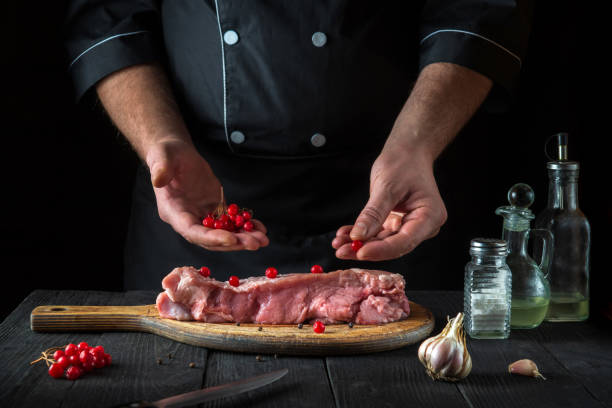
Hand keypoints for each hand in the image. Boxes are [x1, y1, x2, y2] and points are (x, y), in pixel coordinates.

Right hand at [145, 138, 268, 250]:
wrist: (177, 153)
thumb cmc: (166, 154)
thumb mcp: (162, 157)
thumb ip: (161, 169)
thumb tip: (158, 179)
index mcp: (173, 211)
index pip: (192, 231)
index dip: (211, 237)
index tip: (231, 239)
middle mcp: (189, 219)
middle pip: (211, 239)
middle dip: (233, 242)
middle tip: (254, 243)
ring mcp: (203, 216)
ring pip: (224, 234)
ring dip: (243, 238)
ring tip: (263, 240)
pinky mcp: (214, 209)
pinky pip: (231, 222)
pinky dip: (245, 227)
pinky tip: (260, 228)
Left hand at [332, 144, 446, 260]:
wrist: (407, 152)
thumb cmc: (403, 163)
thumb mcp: (387, 186)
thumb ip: (373, 213)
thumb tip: (358, 236)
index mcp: (430, 216)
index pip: (405, 241)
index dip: (382, 250)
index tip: (360, 252)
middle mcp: (423, 226)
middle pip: (393, 246)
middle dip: (366, 249)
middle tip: (341, 252)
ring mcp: (409, 226)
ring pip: (383, 242)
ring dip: (360, 244)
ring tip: (338, 244)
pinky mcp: (396, 224)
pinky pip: (378, 234)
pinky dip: (362, 234)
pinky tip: (344, 235)